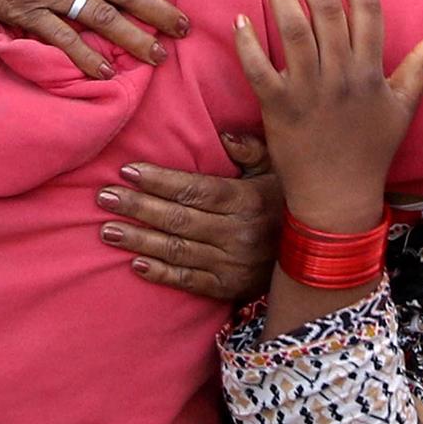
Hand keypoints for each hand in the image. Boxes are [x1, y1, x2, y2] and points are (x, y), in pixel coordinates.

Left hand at [100, 133, 281, 301]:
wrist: (318, 257)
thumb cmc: (288, 204)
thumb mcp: (278, 171)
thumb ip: (251, 151)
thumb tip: (223, 136)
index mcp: (247, 200)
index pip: (195, 189)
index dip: (159, 181)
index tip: (128, 170)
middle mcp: (237, 233)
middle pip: (178, 218)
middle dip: (138, 207)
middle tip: (103, 196)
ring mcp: (232, 264)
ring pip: (177, 250)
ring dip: (139, 240)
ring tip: (107, 230)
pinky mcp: (228, 288)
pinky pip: (189, 280)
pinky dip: (160, 273)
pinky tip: (135, 264)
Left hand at [234, 0, 422, 230]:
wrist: (338, 196)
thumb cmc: (372, 149)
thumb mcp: (404, 106)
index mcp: (371, 73)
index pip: (368, 11)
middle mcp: (341, 77)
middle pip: (328, 13)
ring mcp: (308, 92)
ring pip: (294, 32)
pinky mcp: (278, 108)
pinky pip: (259, 68)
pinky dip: (248, 42)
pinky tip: (240, 18)